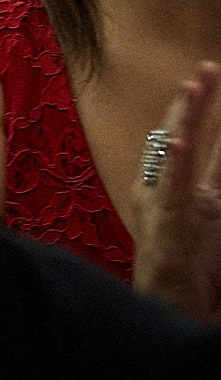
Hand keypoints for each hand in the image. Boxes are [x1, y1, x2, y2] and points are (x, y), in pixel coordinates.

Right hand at [133, 61, 220, 323]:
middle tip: (208, 68)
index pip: (205, 146)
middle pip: (183, 138)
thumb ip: (217, 200)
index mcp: (192, 195)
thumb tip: (217, 177)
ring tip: (191, 89)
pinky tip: (176, 142)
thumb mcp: (220, 229)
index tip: (212, 78)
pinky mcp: (165, 225)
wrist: (169, 311)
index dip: (208, 114)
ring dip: (182, 120)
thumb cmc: (196, 279)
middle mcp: (171, 192)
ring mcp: (164, 205)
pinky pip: (168, 190)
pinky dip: (171, 165)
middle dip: (196, 103)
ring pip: (171, 154)